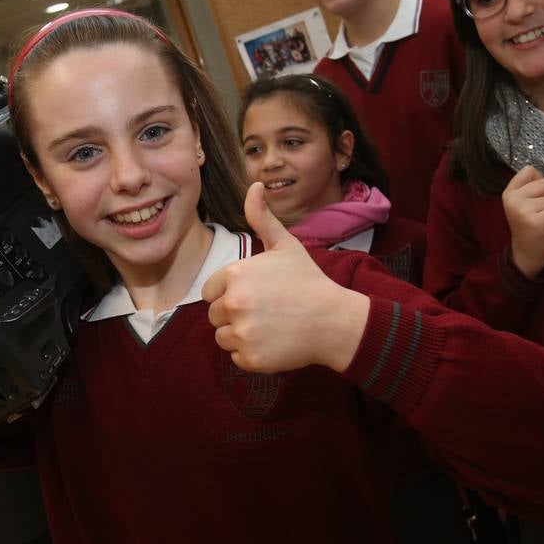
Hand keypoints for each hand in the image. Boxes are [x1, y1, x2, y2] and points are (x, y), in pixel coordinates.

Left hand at [203, 182, 369, 372]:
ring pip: (223, 337)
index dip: (230, 293)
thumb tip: (254, 185)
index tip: (257, 294)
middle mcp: (233, 303)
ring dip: (240, 335)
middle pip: (214, 316)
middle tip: (265, 312)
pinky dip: (251, 354)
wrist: (333, 320)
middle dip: (234, 315)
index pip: (210, 291)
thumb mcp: (285, 245)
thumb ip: (261, 217)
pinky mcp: (250, 358)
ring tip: (269, 326)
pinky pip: (236, 357)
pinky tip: (273, 342)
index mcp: (235, 274)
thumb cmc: (308, 280)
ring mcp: (241, 332)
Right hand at [502, 164, 543, 278]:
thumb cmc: (534, 224)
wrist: (527, 254)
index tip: (535, 199)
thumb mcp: (539, 200)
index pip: (530, 170)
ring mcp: (522, 211)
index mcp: (509, 192)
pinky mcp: (535, 222)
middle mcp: (513, 199)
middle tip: (541, 213)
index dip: (540, 183)